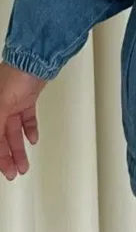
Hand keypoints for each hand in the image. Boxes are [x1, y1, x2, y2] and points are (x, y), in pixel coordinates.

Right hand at [0, 61, 46, 179]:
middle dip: (8, 157)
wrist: (37, 59)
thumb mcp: (2, 106)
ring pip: (14, 131)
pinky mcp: (26, 99)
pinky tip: (32, 139)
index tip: (4, 171)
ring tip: (24, 164)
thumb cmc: (16, 76)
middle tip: (14, 173)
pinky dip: (29, 130)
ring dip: (20, 148)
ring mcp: (12, 102)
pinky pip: (26, 119)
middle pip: (1, 137)